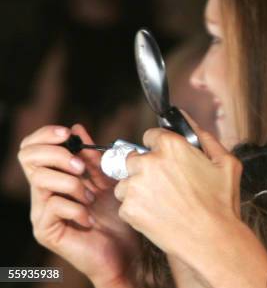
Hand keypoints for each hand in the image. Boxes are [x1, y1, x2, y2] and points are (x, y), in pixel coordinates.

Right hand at [18, 124, 138, 287]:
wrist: (125, 251)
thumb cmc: (116, 216)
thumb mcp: (107, 179)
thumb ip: (93, 156)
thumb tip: (77, 128)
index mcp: (55, 176)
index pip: (31, 147)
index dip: (45, 135)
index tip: (67, 133)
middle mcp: (42, 192)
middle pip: (28, 157)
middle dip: (57, 154)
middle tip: (82, 167)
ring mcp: (41, 212)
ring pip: (41, 179)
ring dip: (73, 184)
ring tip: (91, 198)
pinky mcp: (45, 230)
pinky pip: (53, 205)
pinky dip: (76, 207)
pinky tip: (89, 217)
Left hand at [114, 113, 266, 287]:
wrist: (211, 239)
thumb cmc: (221, 203)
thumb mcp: (226, 163)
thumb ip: (205, 137)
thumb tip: (189, 122)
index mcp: (171, 146)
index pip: (150, 135)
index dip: (158, 147)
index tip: (164, 158)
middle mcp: (149, 162)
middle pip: (133, 157)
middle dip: (144, 168)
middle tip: (162, 183)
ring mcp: (136, 186)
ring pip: (126, 182)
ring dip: (137, 188)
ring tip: (161, 201)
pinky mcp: (129, 208)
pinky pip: (126, 204)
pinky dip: (137, 209)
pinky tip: (158, 214)